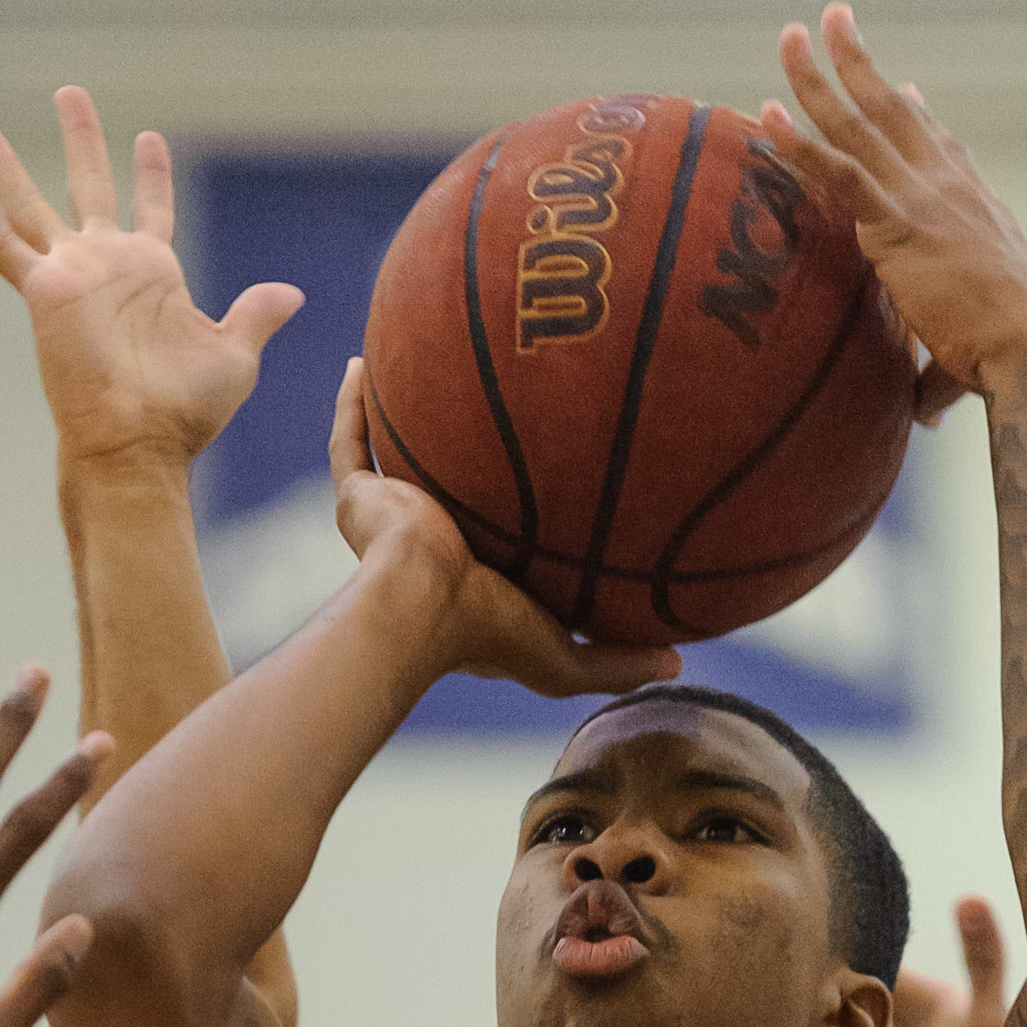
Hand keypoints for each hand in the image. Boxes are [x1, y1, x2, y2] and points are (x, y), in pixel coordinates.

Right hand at [0, 88, 303, 472]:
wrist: (139, 444)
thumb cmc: (184, 412)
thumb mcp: (232, 354)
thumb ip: (255, 315)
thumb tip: (293, 294)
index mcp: (153, 272)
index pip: (150, 208)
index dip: (150, 175)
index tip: (148, 138)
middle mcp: (106, 266)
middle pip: (89, 184)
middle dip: (82, 139)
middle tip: (71, 93)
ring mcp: (70, 276)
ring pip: (30, 206)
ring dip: (6, 167)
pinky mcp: (42, 293)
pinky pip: (2, 248)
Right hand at [329, 361, 680, 700]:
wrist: (420, 607)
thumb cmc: (486, 631)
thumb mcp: (565, 658)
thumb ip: (617, 661)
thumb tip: (677, 662)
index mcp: (473, 579)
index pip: (502, 541)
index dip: (527, 512)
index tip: (560, 475)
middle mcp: (431, 543)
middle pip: (452, 487)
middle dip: (467, 453)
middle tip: (503, 405)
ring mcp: (393, 517)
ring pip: (396, 457)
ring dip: (401, 421)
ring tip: (420, 372)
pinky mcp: (360, 500)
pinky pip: (349, 442)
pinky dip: (352, 406)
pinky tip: (360, 363)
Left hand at [760, 5, 1026, 418]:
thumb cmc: (1007, 364)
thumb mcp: (968, 352)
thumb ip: (936, 374)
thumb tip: (926, 415)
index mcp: (976, 208)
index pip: (942, 149)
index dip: (917, 117)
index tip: (902, 89)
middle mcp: (951, 187)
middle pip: (896, 111)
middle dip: (860, 63)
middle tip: (833, 20)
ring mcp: (924, 198)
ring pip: (860, 123)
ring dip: (820, 77)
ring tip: (789, 35)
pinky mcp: (897, 225)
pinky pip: (838, 174)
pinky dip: (799, 146)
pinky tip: (768, 115)